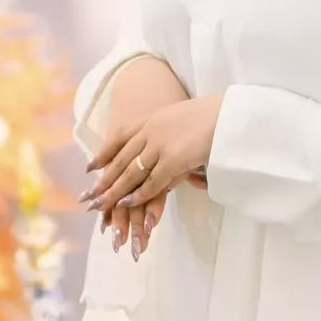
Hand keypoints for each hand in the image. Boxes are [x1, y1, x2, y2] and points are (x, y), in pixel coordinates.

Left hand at [84, 92, 224, 230]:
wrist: (232, 114)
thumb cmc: (218, 117)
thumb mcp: (187, 119)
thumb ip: (174, 133)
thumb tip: (173, 148)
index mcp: (155, 118)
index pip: (121, 136)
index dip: (104, 152)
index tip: (90, 166)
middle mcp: (152, 130)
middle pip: (121, 159)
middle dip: (103, 179)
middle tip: (88, 195)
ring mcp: (161, 145)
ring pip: (130, 173)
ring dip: (114, 192)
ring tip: (99, 206)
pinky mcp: (173, 159)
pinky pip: (151, 182)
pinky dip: (137, 195)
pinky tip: (126, 204)